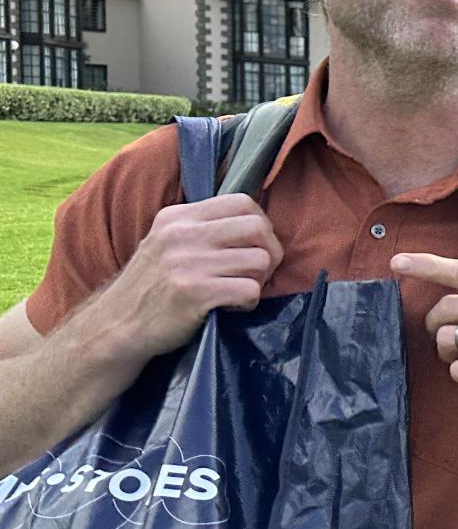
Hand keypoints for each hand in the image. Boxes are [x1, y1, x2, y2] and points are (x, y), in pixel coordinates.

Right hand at [94, 194, 283, 361]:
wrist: (116, 326)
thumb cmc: (153, 287)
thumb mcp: (166, 242)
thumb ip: (203, 228)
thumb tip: (257, 222)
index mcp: (178, 217)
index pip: (242, 202)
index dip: (261, 226)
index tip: (252, 248)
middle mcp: (181, 234)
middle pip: (258, 227)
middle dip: (269, 252)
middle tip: (255, 274)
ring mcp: (186, 262)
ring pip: (260, 260)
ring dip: (258, 281)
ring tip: (236, 292)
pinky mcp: (194, 293)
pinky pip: (250, 290)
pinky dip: (248, 302)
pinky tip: (229, 307)